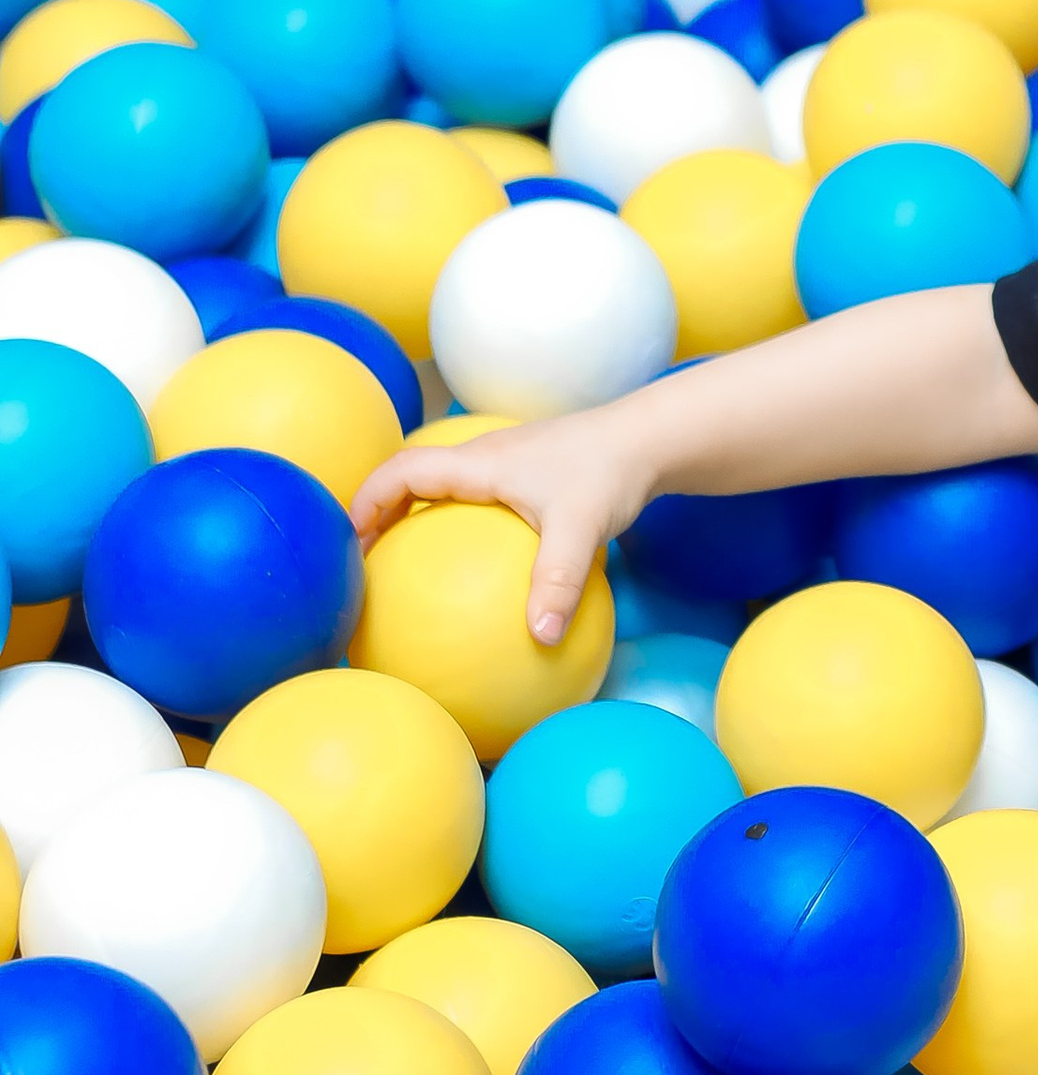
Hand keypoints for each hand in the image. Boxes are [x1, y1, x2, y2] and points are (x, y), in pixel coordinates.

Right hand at [352, 413, 645, 645]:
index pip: (404, 471)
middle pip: (413, 478)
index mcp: (481, 462)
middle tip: (364, 559)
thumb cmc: (612, 472)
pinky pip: (476, 498)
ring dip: (416, 516)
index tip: (348, 539)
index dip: (368, 500)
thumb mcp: (582, 530)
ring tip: (405, 565)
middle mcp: (486, 457)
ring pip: (444, 486)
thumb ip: (557, 582)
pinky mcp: (529, 476)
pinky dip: (457, 524)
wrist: (653, 437)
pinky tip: (477, 569)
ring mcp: (507, 464)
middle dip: (380, 513)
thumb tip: (539, 637)